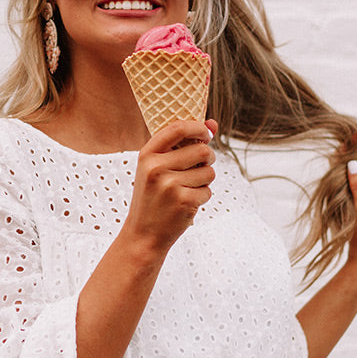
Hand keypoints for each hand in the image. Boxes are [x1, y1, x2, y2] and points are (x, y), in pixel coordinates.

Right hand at [122, 118, 215, 254]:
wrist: (143, 234)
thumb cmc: (153, 198)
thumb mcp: (157, 169)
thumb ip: (183, 145)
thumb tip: (213, 123)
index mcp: (147, 155)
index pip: (178, 128)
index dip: (198, 128)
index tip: (206, 134)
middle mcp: (156, 168)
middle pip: (202, 150)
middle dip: (208, 159)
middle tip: (200, 168)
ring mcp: (169, 185)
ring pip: (209, 171)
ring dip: (205, 181)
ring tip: (188, 189)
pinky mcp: (183, 201)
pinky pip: (208, 191)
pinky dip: (202, 197)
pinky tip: (186, 203)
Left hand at [346, 153, 356, 281]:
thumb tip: (350, 163)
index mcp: (339, 193)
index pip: (337, 164)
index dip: (346, 149)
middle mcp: (339, 194)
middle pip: (341, 165)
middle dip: (354, 153)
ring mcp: (346, 198)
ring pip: (348, 172)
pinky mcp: (353, 202)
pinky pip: (354, 180)